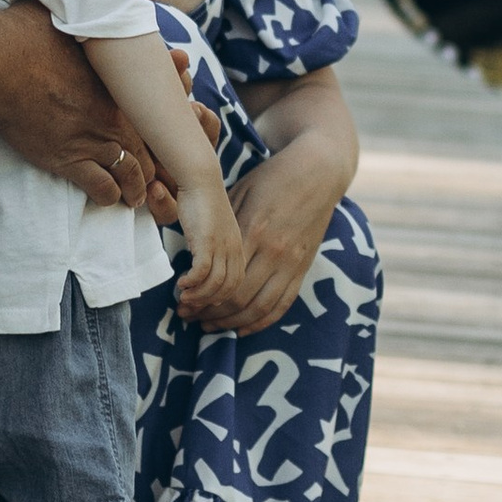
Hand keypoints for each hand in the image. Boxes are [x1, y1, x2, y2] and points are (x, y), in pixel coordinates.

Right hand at [0, 2, 154, 210]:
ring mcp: (93, 141)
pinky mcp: (68, 161)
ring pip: (132, 173)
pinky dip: (110, 195)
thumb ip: (85, 10)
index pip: (160, 108)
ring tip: (139, 194)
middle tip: (160, 172)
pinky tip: (110, 197)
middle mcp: (115, 115)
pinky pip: (101, 188)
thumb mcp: (67, 14)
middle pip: (151, 146)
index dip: (168, 122)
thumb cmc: (28, 34)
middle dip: (157, 162)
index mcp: (122, 83)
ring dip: (137, 186)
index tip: (167, 130)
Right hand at [167, 170, 245, 319]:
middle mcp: (233, 249)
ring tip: (183, 296)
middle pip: (227, 288)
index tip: (202, 302)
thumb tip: (199, 264)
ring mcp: (221, 246)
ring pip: (215, 284)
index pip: (236, 283)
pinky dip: (192, 283)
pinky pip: (202, 272)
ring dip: (198, 295)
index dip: (219, 297)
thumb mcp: (212, 228)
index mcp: (237, 247)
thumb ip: (211, 246)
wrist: (201, 178)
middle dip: (208, 302)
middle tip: (188, 305)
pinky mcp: (207, 241)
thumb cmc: (203, 200)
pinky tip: (181, 283)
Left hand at [172, 136, 345, 333]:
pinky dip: (260, 322)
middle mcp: (273, 252)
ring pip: (258, 307)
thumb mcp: (242, 192)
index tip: (182, 300)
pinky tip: (241, 329)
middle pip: (237, 298)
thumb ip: (224, 224)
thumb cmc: (274, 178)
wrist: (319, 172)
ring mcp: (291, 263)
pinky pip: (282, 305)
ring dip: (231, 322)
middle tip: (189, 316)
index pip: (221, 277)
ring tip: (209, 326)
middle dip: (209, 312)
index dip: (199, 295)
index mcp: (253, 230)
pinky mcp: (303, 268)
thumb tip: (197, 249)